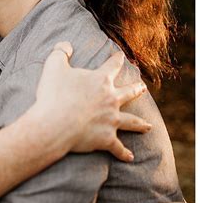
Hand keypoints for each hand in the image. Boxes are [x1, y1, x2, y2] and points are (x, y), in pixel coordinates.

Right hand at [32, 42, 149, 161]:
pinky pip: (118, 148)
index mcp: (100, 80)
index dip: (117, 59)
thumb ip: (60, 51)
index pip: (112, 66)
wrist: (55, 124)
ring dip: (140, 123)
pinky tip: (130, 157)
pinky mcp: (106, 139)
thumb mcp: (54, 65)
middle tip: (143, 87)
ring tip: (148, 126)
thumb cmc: (53, 94)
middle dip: (136, 89)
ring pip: (130, 121)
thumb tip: (66, 44)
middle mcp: (111, 99)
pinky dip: (124, 153)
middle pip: (128, 93)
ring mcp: (111, 120)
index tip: (121, 56)